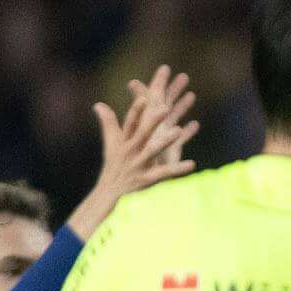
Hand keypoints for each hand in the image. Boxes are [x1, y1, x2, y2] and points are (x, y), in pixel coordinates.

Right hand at [72, 66, 196, 234]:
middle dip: (152, 121)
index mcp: (124, 141)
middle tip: (165, 108)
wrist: (111, 193)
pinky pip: (165, 173)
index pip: (130, 123)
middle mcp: (130, 151)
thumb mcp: (111, 143)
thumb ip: (108, 123)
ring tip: (178, 131)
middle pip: (142, 133)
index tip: (143, 97)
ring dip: (164, 141)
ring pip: (152, 151)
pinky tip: (192, 164)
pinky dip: (178, 169)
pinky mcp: (147, 179)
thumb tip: (98, 104)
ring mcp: (139, 165)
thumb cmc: (115, 164)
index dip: (136, 110)